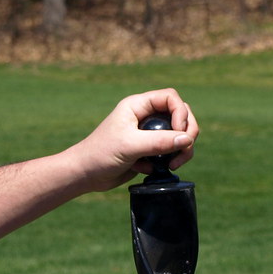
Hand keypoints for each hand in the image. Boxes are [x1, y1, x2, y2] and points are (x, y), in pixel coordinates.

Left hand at [67, 87, 198, 191]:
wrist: (86, 175)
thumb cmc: (100, 154)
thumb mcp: (130, 146)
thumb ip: (159, 142)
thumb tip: (187, 139)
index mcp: (137, 106)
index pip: (171, 98)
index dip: (181, 113)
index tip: (179, 133)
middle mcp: (144, 116)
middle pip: (180, 115)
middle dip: (187, 133)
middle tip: (183, 151)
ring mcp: (147, 134)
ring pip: (178, 135)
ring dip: (181, 149)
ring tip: (172, 165)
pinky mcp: (148, 150)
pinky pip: (169, 151)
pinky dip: (168, 160)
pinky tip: (150, 170)